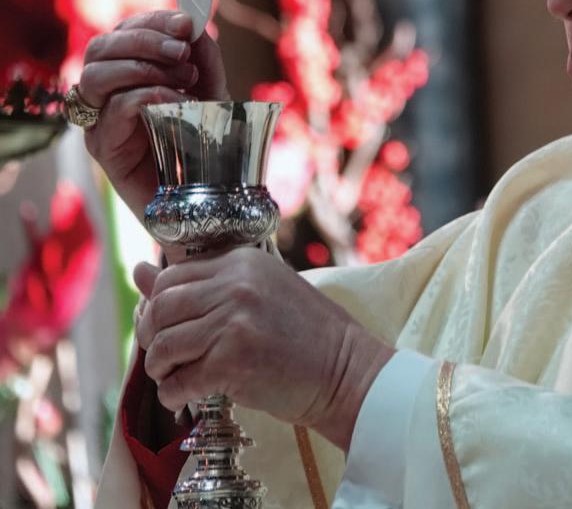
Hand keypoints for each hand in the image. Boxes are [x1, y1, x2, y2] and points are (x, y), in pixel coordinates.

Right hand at [80, 11, 228, 218]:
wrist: (209, 197)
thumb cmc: (208, 144)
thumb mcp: (213, 93)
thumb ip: (204, 60)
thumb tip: (194, 27)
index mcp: (128, 73)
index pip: (123, 31)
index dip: (153, 20)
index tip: (187, 23)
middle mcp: (106, 94)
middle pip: (100, 47)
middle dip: (144, 40)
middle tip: (183, 53)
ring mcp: (100, 121)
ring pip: (94, 75)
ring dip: (142, 67)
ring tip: (184, 79)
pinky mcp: (104, 149)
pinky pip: (112, 110)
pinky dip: (147, 96)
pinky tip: (177, 103)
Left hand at [134, 248, 391, 450]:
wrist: (346, 370)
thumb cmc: (306, 334)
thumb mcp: (258, 293)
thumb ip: (202, 283)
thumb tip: (138, 270)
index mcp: (243, 261)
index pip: (171, 277)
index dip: (158, 306)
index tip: (170, 328)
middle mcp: (236, 284)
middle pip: (160, 308)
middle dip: (154, 338)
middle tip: (169, 357)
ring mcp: (234, 322)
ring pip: (163, 346)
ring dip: (161, 369)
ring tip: (178, 377)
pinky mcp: (232, 361)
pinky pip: (177, 381)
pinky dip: (174, 395)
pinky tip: (188, 397)